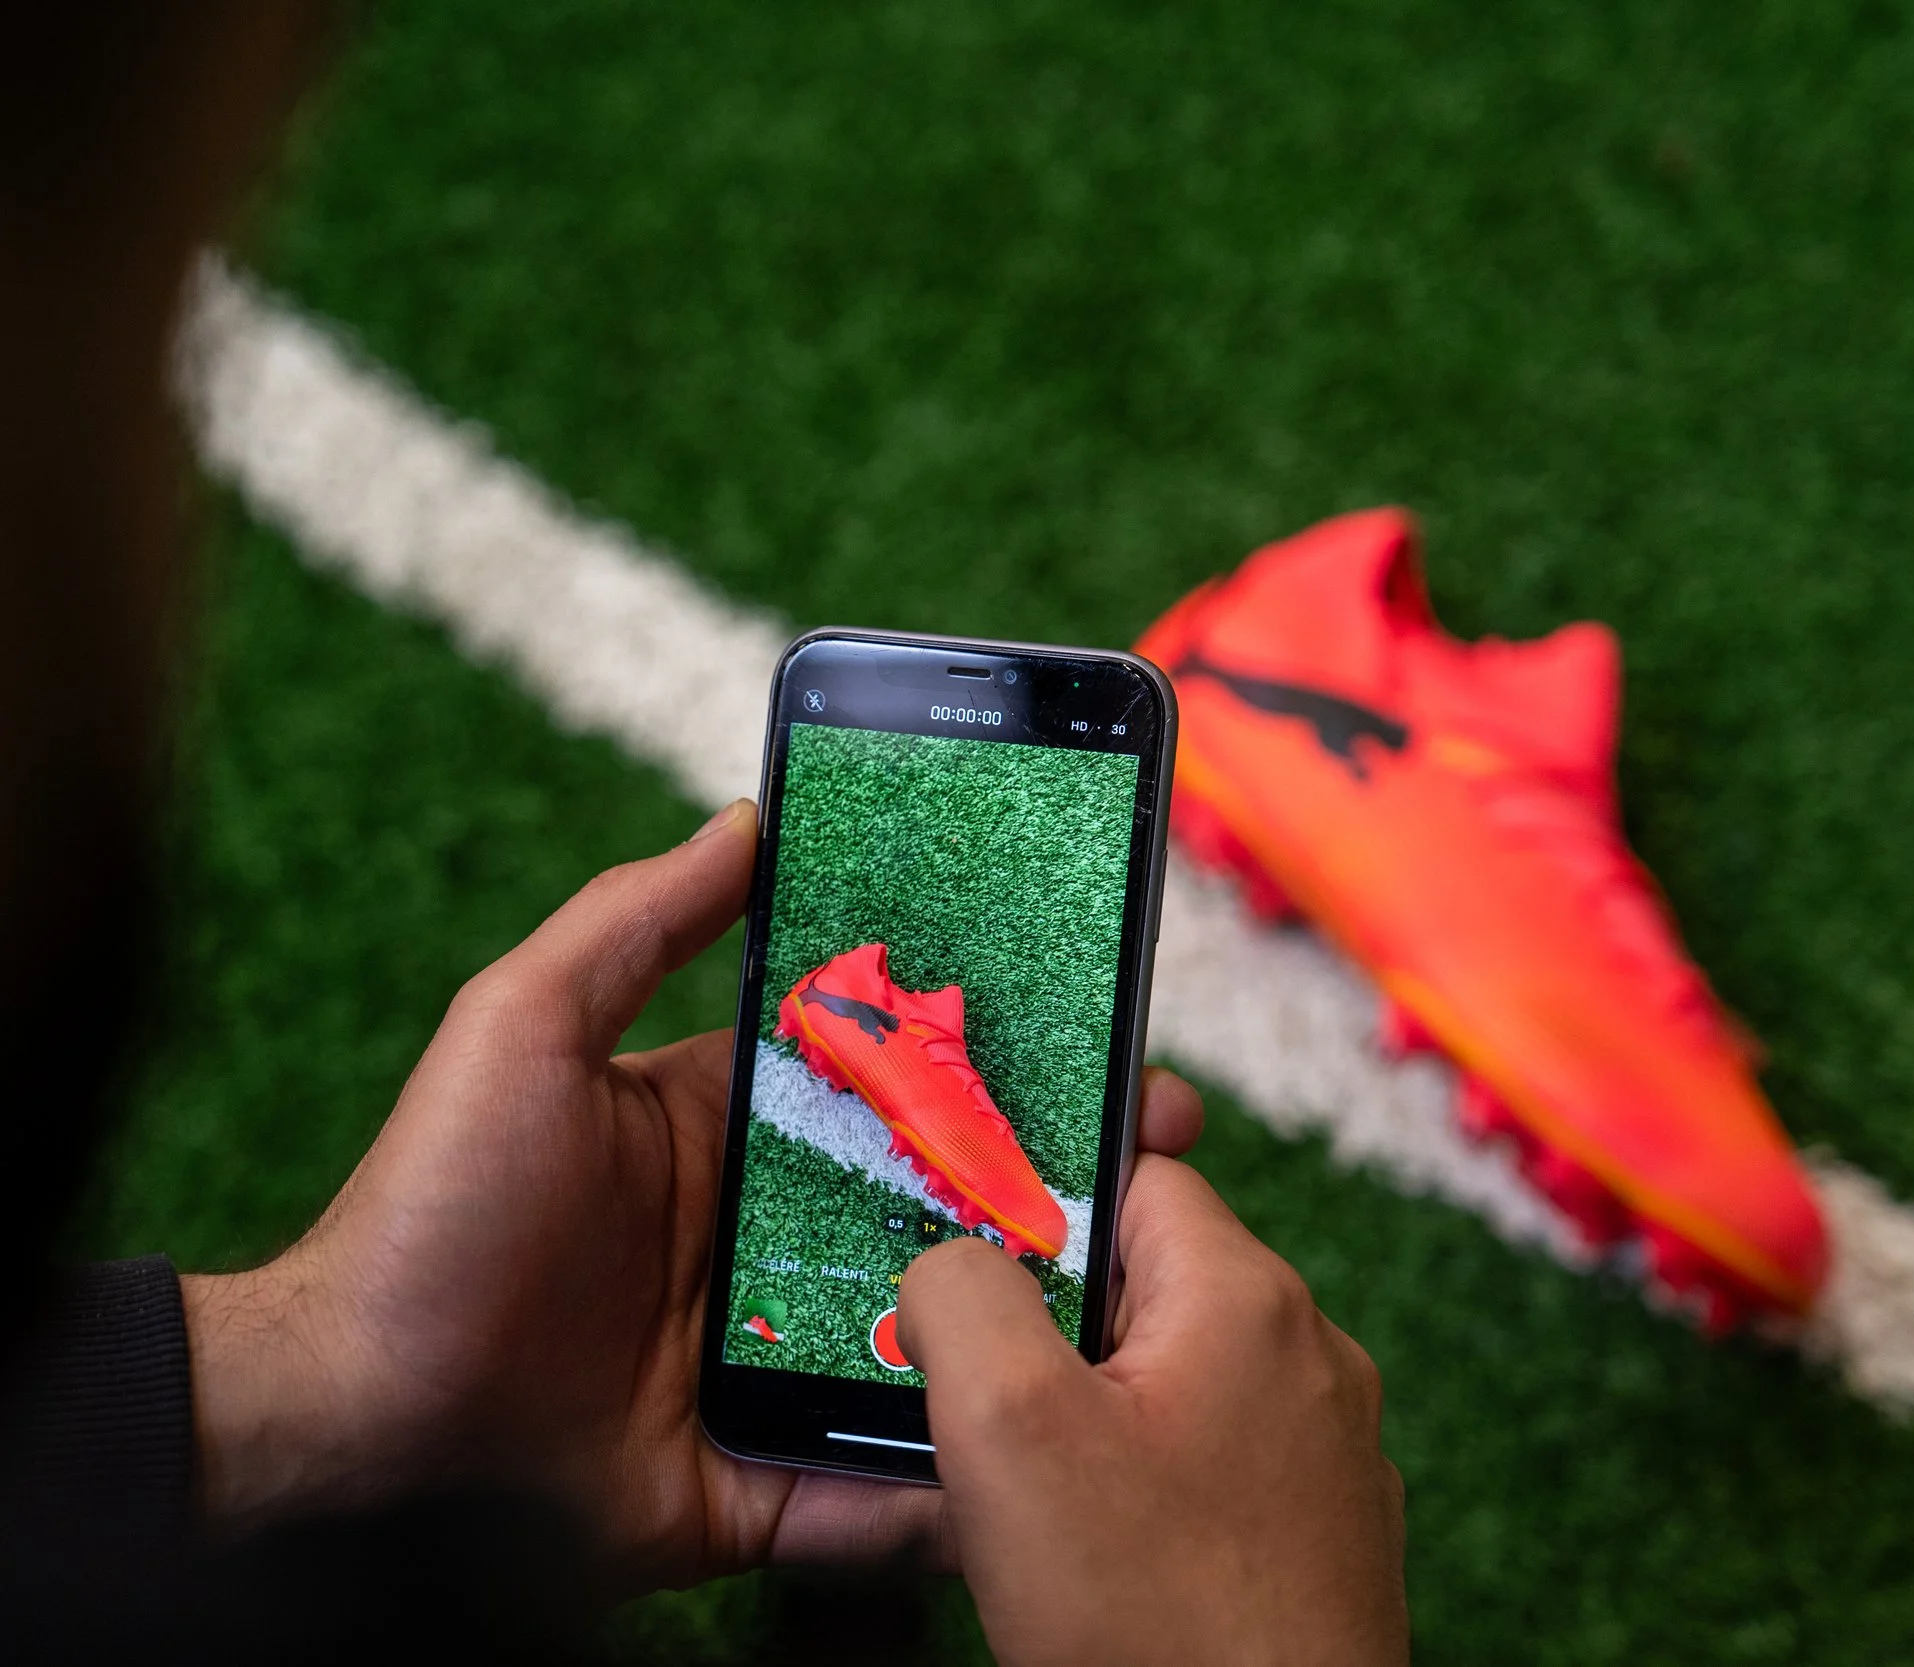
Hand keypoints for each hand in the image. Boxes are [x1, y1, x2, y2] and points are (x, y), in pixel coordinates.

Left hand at [180, 798, 1229, 1587]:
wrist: (344, 1426)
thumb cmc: (423, 1211)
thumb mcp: (522, 1032)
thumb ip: (635, 924)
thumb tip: (748, 817)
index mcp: (736, 1136)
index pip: (898, 1087)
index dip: (1001, 1063)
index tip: (1103, 1036)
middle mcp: (775, 1245)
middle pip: (945, 1214)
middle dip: (1060, 1190)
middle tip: (1166, 1166)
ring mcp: (777, 1369)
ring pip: (941, 1348)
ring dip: (1037, 1334)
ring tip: (1144, 1309)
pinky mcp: (760, 1484)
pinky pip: (876, 1496)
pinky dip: (951, 1492)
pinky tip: (1046, 1466)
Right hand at [900, 1152, 1408, 1664]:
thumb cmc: (1158, 1624)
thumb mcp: (1009, 1432)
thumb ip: (963, 1300)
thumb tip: (950, 1260)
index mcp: (1246, 1297)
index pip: (1131, 1180)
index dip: (1037, 1220)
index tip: (973, 1285)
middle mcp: (1311, 1355)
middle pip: (1151, 1286)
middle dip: (1057, 1339)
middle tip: (989, 1418)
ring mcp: (1330, 1449)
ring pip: (1180, 1385)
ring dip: (1103, 1426)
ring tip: (1043, 1510)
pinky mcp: (1327, 1534)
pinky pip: (1219, 1470)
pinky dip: (1158, 1497)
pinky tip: (1114, 1565)